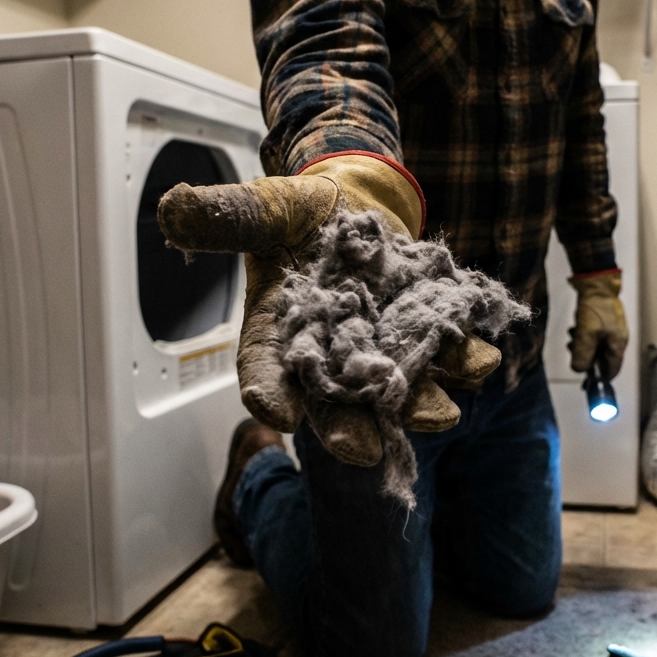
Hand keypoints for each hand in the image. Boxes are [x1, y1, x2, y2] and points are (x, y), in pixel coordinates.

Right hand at [156, 154, 500, 465]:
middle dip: (349, 426)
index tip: (273, 413)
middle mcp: (329, 353)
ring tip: (444, 415)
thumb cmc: (297, 214)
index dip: (267, 390)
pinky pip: (445, 347)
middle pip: (335, 398)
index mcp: (278, 332)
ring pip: (399, 383)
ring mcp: (380, 346)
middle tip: (364, 452)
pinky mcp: (423, 328)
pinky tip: (485, 360)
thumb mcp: (262, 209)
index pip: (266, 369)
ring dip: (422, 402)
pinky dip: (464, 355)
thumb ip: (224, 218)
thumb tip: (172, 210)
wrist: (354, 203)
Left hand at [568, 270, 627, 377]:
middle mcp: (617, 341)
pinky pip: (594, 337)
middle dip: (586, 358)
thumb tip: (579, 371)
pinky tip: (575, 329)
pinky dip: (584, 336)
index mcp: (618, 346)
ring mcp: (612, 331)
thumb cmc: (595, 309)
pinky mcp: (604, 324)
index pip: (612, 371)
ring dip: (583, 346)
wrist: (596, 284)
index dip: (599, 379)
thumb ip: (583, 356)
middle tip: (574, 350)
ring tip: (573, 336)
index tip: (586, 382)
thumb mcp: (586, 336)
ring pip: (596, 348)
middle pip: (602, 360)